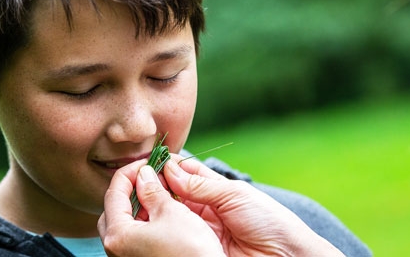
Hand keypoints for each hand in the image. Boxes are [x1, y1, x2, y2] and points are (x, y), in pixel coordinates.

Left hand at [98, 159, 225, 256]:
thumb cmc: (191, 253)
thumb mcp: (172, 213)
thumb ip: (153, 190)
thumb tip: (144, 174)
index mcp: (117, 235)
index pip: (114, 191)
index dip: (131, 171)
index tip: (148, 162)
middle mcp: (115, 250)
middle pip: (114, 208)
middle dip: (131, 189)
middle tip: (151, 177)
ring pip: (124, 224)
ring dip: (139, 206)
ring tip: (160, 195)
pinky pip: (133, 237)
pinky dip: (144, 222)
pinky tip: (162, 216)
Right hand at [159, 156, 344, 255]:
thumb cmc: (271, 222)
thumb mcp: (235, 195)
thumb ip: (201, 185)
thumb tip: (170, 169)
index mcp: (218, 190)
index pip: (186, 173)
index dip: (167, 167)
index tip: (148, 163)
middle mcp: (206, 209)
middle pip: (174, 193)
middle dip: (157, 184)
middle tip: (138, 178)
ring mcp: (200, 229)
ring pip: (171, 212)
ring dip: (156, 203)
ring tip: (141, 195)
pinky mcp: (197, 247)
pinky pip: (177, 232)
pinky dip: (163, 224)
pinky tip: (152, 216)